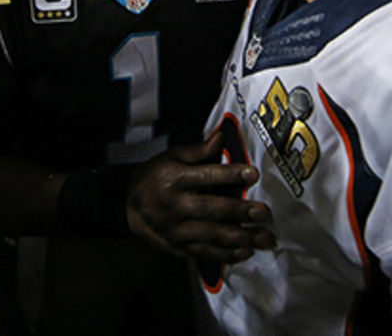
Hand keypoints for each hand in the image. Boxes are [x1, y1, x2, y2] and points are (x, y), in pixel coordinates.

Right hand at [126, 133, 275, 263]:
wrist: (127, 205)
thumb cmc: (155, 176)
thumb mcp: (171, 157)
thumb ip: (198, 151)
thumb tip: (222, 136)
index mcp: (175, 178)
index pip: (207, 176)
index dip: (230, 175)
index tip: (253, 174)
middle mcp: (176, 205)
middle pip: (212, 209)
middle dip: (240, 211)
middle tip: (264, 213)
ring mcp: (176, 229)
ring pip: (212, 235)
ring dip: (240, 238)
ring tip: (264, 238)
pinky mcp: (178, 246)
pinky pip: (204, 252)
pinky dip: (225, 255)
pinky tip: (246, 252)